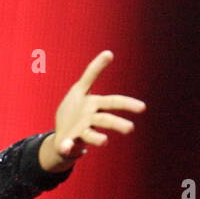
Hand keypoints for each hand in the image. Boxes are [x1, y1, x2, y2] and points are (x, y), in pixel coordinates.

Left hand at [40, 50, 145, 171]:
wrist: (62, 137)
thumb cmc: (76, 110)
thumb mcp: (80, 89)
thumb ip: (94, 72)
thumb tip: (109, 52)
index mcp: (94, 104)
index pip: (111, 101)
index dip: (121, 98)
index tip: (137, 99)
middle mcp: (91, 118)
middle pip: (106, 120)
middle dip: (118, 124)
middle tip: (131, 129)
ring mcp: (81, 131)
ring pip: (91, 135)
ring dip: (97, 139)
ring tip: (104, 141)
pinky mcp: (69, 142)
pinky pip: (67, 144)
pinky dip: (66, 146)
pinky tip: (65, 146)